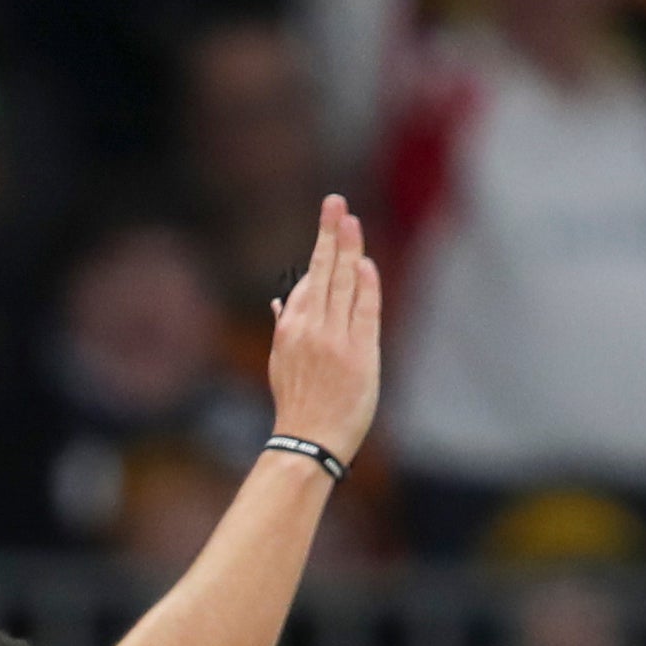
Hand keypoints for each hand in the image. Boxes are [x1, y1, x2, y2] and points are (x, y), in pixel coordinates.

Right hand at [268, 194, 380, 463]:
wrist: (308, 443)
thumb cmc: (297, 406)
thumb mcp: (280, 364)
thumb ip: (283, 329)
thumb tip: (278, 301)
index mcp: (290, 329)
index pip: (309, 282)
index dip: (322, 253)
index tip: (331, 226)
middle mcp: (311, 329)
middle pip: (323, 272)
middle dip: (329, 234)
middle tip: (335, 202)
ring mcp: (334, 339)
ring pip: (342, 284)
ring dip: (347, 248)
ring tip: (350, 219)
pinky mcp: (358, 354)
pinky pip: (364, 311)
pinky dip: (366, 286)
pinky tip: (365, 262)